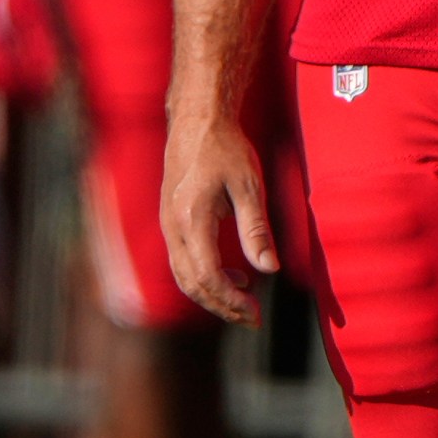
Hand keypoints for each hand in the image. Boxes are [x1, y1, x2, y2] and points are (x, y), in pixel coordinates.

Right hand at [162, 114, 278, 326]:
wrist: (196, 119)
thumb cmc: (226, 148)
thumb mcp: (249, 186)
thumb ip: (257, 230)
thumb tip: (270, 269)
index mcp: (191, 220)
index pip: (208, 277)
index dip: (231, 301)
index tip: (256, 313)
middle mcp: (172, 227)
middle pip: (191, 284)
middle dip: (222, 306)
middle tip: (252, 318)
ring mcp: (166, 224)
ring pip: (183, 276)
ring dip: (212, 295)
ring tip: (245, 301)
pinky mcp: (169, 220)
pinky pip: (181, 261)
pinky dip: (204, 277)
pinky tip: (233, 274)